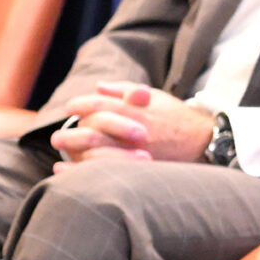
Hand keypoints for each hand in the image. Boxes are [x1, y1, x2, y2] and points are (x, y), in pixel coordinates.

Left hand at [47, 82, 215, 167]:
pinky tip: (70, 171)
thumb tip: (99, 86)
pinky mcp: (140, 170)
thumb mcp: (154, 97)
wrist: (203, 142)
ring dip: (76, 151)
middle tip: (56, 135)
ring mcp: (137, 153)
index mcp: (137, 110)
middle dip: (73, 132)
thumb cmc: (176, 117)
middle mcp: (135, 132)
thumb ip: (125, 91)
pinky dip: (85, 171)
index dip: (83, 104)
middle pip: (95, 130)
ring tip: (60, 152)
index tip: (70, 107)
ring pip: (99, 152)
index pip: (102, 105)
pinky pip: (106, 172)